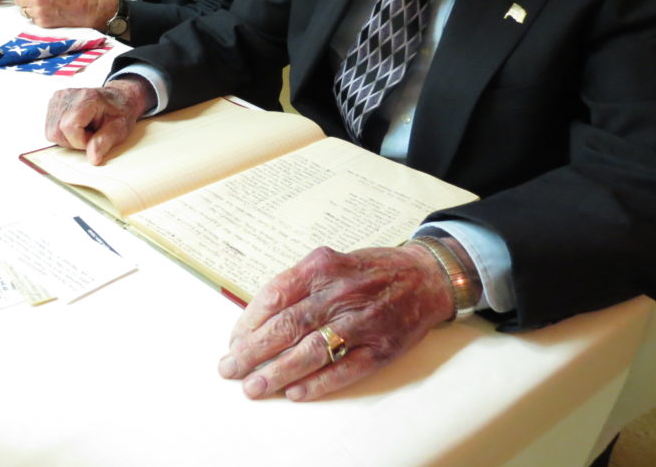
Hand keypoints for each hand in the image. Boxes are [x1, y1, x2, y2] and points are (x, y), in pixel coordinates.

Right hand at [45, 80, 151, 164]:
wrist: (118, 97)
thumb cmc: (119, 111)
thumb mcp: (119, 128)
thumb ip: (104, 142)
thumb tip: (93, 158)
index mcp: (87, 98)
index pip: (69, 128)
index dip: (81, 141)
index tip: (95, 137)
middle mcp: (68, 95)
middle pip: (57, 131)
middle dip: (74, 141)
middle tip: (91, 134)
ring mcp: (59, 97)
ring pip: (51, 132)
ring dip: (68, 138)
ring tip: (84, 130)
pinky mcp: (54, 101)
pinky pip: (51, 128)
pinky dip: (63, 133)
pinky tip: (77, 126)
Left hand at [217, 243, 461, 400]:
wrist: (425, 277)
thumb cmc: (370, 271)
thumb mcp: (330, 263)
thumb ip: (297, 285)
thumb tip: (257, 318)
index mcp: (322, 267)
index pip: (275, 296)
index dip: (249, 322)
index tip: (234, 340)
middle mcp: (340, 292)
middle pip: (287, 325)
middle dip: (253, 350)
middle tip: (229, 368)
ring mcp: (363, 321)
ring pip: (312, 350)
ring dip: (278, 371)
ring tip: (254, 386)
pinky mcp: (383, 348)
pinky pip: (345, 369)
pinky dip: (318, 383)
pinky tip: (295, 393)